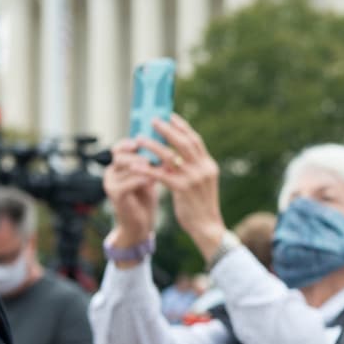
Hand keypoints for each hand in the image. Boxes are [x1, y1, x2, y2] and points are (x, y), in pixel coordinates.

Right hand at [103, 139, 157, 247]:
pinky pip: (126, 182)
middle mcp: (111, 172)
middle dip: (138, 153)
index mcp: (118, 166)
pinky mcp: (115, 195)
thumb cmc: (145, 199)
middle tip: (154, 155)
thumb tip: (167, 146)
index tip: (145, 141)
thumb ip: (151, 163)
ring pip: (124, 166)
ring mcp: (111, 183)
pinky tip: (152, 180)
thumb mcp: (149, 177)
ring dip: (142, 165)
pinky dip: (140, 179)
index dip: (131, 142)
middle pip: (120, 154)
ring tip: (156, 167)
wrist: (139, 224)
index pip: (120, 148)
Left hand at [138, 114, 225, 258]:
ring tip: (140, 139)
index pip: (195, 140)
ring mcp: (194, 178)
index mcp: (208, 165)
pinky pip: (161, 174)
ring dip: (153, 145)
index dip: (183, 127)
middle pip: (184, 142)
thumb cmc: (201, 206)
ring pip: (170, 155)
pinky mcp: (183, 189)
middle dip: (167, 130)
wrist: (208, 227)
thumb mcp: (200, 184)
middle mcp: (203, 169)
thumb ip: (191, 169)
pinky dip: (147, 168)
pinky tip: (135, 165)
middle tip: (153, 120)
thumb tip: (174, 156)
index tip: (171, 116)